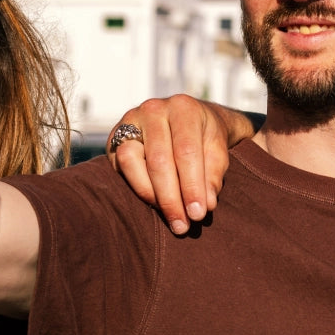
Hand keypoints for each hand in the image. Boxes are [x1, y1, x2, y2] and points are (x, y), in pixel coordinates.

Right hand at [108, 95, 255, 234]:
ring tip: (170, 217)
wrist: (188, 121)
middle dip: (171, 198)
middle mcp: (154, 110)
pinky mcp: (115, 136)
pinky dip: (137, 187)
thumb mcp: (219, 151)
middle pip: (159, 160)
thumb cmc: (206, 138)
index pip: (187, 151)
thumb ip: (214, 175)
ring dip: (151, 195)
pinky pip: (120, 165)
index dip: (192, 186)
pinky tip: (155, 202)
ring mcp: (131, 121)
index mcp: (184, 108)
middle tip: (182, 225)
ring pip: (131, 160)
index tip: (198, 214)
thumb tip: (205, 205)